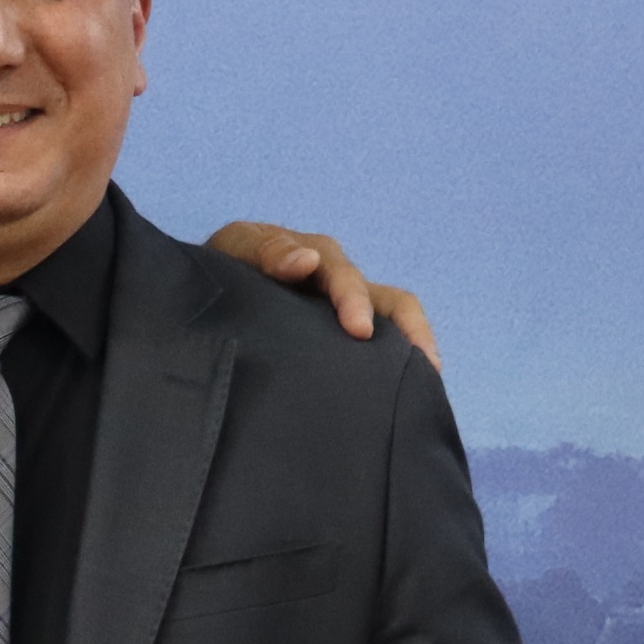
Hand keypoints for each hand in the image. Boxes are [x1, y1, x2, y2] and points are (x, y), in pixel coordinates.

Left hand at [206, 222, 441, 373]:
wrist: (213, 291)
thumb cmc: (228, 265)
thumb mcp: (238, 248)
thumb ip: (266, 252)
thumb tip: (307, 261)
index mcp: (319, 260)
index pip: (348, 277)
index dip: (355, 300)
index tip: (359, 330)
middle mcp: (343, 287)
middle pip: (391, 302)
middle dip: (406, 329)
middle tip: (419, 362)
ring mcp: (346, 316)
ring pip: (396, 325)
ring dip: (414, 348)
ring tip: (429, 380)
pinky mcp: (343, 344)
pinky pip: (381, 351)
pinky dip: (399, 367)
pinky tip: (407, 395)